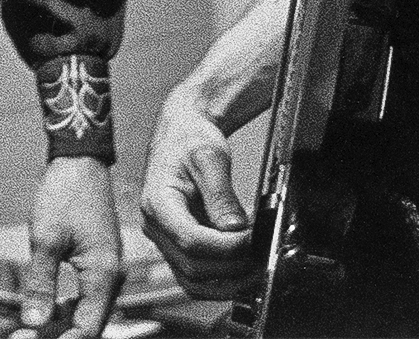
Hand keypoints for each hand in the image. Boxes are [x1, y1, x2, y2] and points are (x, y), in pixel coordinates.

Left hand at [11, 156, 120, 338]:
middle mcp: (112, 276)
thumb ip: (41, 285)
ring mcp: (107, 268)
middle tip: (23, 336)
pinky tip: (46, 306)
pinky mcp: (99, 261)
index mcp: (104, 274)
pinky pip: (86, 294)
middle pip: (88, 323)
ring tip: (29, 327)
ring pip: (87, 310)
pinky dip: (66, 305)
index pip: (87, 328)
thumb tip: (35, 323)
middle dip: (58, 335)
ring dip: (60, 322)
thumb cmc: (66, 193)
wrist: (81, 160)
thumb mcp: (46, 240)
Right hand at [138, 92, 254, 300]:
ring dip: (228, 283)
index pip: (190, 240)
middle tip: (264, 257)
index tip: (255, 241)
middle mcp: (155, 226)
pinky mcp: (177, 246)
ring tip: (258, 270)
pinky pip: (196, 277)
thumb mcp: (209, 157)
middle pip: (192, 267)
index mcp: (157, 202)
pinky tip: (244, 271)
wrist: (181, 134)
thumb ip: (221, 195)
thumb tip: (236, 230)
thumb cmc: (189, 140)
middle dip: (232, 268)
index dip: (226, 247)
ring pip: (193, 281)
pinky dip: (221, 281)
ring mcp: (164, 239)